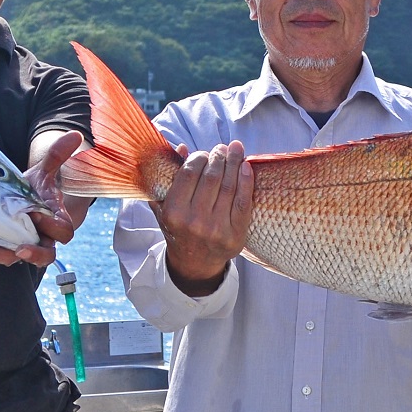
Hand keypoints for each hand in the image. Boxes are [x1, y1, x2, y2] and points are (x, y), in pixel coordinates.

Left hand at [0, 130, 86, 266]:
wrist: (23, 200)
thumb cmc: (37, 188)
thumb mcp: (45, 171)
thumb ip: (57, 156)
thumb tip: (75, 134)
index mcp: (55, 222)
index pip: (63, 232)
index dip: (52, 226)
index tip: (36, 213)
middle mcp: (41, 238)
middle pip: (45, 256)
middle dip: (33, 254)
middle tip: (20, 249)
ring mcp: (21, 246)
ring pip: (13, 258)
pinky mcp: (3, 247)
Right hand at [156, 142, 252, 295]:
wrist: (194, 263)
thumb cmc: (178, 229)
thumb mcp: (165, 206)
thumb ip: (170, 177)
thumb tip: (183, 148)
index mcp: (174, 212)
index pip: (190, 173)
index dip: (199, 157)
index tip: (204, 153)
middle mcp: (195, 222)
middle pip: (212, 177)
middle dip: (219, 157)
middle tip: (223, 148)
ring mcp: (217, 229)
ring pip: (229, 186)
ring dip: (234, 162)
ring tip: (236, 149)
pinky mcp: (236, 235)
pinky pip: (243, 202)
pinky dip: (247, 181)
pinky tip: (246, 166)